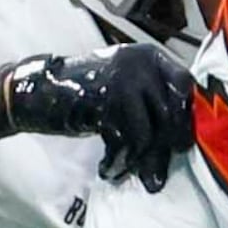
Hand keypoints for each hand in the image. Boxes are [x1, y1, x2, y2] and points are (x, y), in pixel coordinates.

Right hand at [0, 45, 195, 188]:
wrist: (41, 90)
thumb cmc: (88, 94)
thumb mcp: (127, 87)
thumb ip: (154, 102)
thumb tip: (182, 139)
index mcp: (149, 55)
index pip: (184, 84)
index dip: (186, 115)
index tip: (179, 142)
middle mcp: (139, 63)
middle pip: (171, 111)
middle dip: (167, 145)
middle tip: (157, 170)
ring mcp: (121, 80)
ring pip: (148, 132)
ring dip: (141, 160)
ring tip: (129, 171)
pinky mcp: (104, 100)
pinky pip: (124, 140)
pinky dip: (118, 160)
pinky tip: (109, 168)